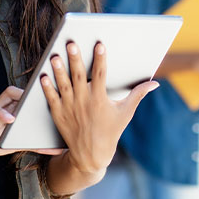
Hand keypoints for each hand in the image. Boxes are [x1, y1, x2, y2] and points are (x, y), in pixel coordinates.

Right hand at [0, 86, 62, 161]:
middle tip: (54, 88)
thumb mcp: (18, 144)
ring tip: (31, 103)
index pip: (34, 95)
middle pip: (26, 90)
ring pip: (10, 93)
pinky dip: (2, 113)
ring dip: (21, 96)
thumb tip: (60, 150)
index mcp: (18, 109)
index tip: (65, 90)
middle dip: (39, 87)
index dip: (49, 91)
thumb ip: (37, 144)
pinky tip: (11, 120)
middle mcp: (9, 104)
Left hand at [40, 42, 158, 176]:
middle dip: (75, 59)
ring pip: (63, 85)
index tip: (100, 45)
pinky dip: (47, 88)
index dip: (101, 59)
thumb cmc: (110, 131)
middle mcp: (84, 103)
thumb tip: (155, 83)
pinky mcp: (59, 114)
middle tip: (71, 43)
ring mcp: (70, 108)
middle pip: (79, 76)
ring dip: (58, 71)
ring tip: (54, 56)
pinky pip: (51, 98)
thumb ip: (138, 95)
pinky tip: (43, 75)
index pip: (101, 75)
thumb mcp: (125, 113)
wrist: (90, 156)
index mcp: (100, 100)